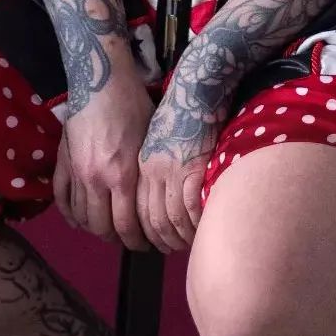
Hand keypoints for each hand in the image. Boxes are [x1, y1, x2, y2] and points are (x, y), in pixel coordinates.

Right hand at [53, 68, 157, 252]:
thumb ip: (145, 172)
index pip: (126, 225)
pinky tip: (79, 219)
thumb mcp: (150, 140)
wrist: (101, 78)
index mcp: (122, 175)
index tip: (145, 243)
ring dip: (94, 228)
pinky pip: (61, 199)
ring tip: (107, 228)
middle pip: (101, 228)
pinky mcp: (61, 162)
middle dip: (116, 239)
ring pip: (81, 217)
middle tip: (127, 239)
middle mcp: (96, 180)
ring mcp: (75, 172)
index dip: (135, 241)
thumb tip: (156, 196)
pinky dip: (70, 214)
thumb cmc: (133, 104)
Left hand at [135, 68, 229, 253]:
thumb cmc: (178, 110)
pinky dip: (196, 224)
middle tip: (173, 248)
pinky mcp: (190, 169)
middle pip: (148, 221)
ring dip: (180, 237)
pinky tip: (203, 228)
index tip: (153, 241)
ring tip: (190, 243)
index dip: (142, 233)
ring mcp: (169, 171)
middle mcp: (149, 172)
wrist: (195, 88)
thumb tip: (157, 193)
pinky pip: (190, 209)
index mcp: (138, 165)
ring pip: (169, 220)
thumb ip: (151, 167)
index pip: (133, 212)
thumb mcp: (153, 139)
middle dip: (160, 241)